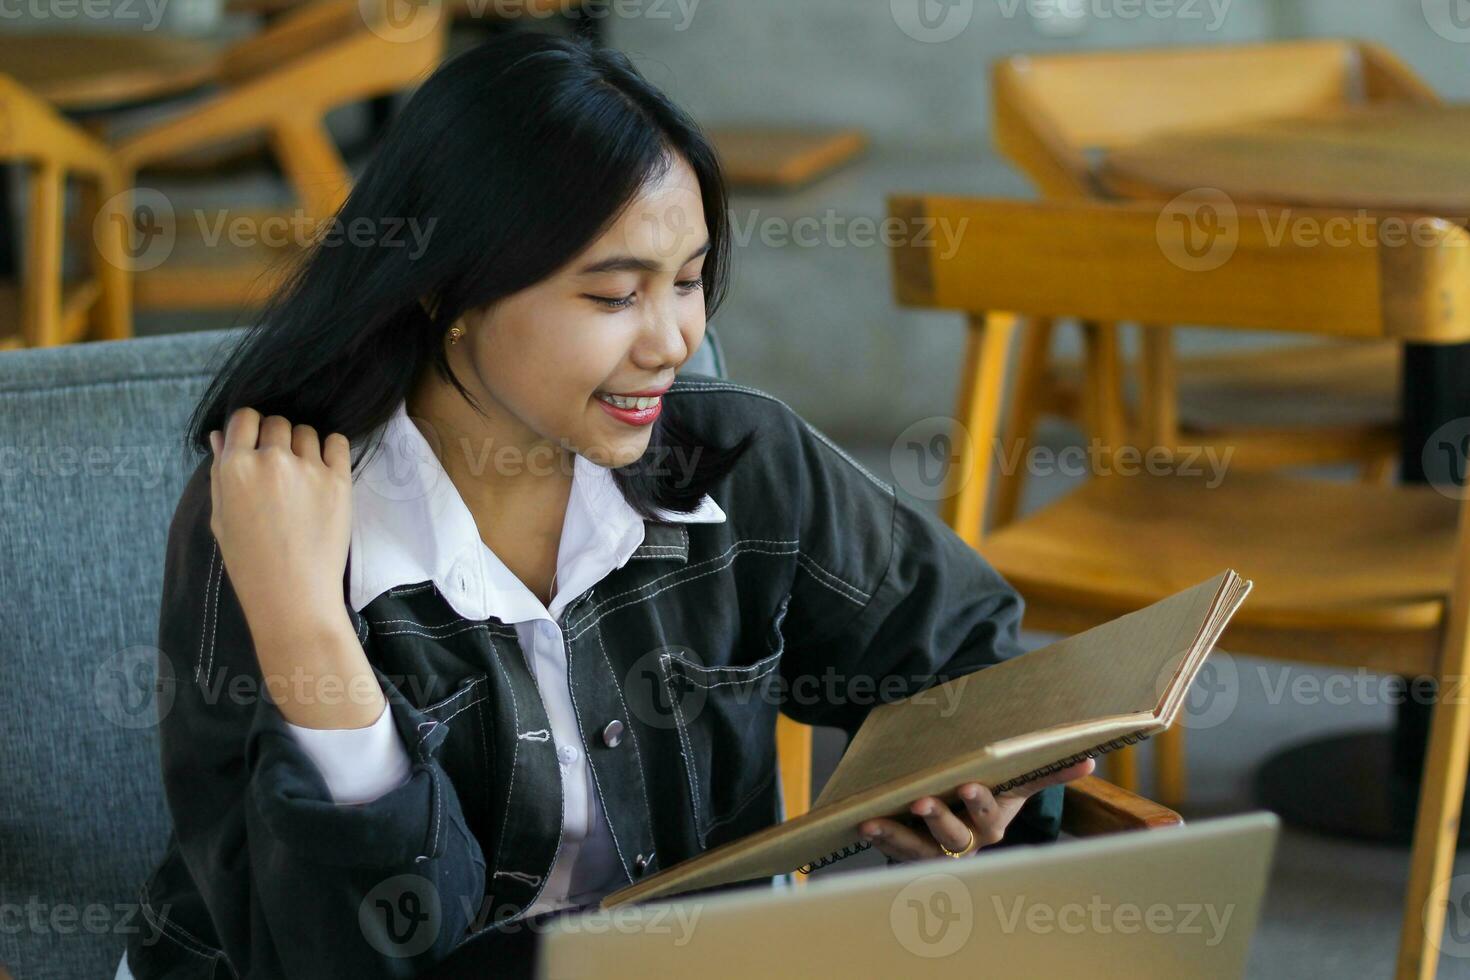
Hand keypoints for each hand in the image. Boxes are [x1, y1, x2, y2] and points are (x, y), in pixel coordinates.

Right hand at [208, 407, 354, 649]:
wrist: (292, 594)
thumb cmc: (250, 562)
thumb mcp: (221, 518)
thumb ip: (220, 473)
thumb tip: (220, 436)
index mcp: (235, 467)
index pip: (244, 417)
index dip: (249, 428)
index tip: (254, 443)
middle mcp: (272, 460)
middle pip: (277, 422)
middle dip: (275, 437)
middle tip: (278, 467)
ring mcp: (308, 468)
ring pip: (307, 431)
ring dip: (302, 445)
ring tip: (300, 475)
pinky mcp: (339, 480)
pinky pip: (338, 442)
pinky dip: (331, 449)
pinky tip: (323, 470)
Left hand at [859, 758, 1094, 861]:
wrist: (965, 815)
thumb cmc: (992, 792)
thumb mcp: (1016, 784)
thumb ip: (1048, 772)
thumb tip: (1089, 761)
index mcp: (993, 821)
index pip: (987, 812)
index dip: (979, 801)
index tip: (969, 786)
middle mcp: (967, 841)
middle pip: (952, 834)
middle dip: (937, 820)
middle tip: (921, 803)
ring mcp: (937, 850)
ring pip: (916, 847)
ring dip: (895, 835)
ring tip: (873, 821)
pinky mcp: (911, 854)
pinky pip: (894, 849)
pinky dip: (880, 838)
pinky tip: (863, 824)